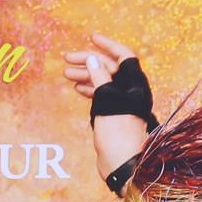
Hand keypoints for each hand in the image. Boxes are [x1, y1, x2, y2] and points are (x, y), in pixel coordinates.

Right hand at [61, 34, 148, 181]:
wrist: (122, 164)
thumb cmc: (117, 133)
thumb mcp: (107, 100)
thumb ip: (99, 77)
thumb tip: (93, 58)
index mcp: (135, 85)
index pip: (123, 56)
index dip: (107, 45)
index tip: (91, 38)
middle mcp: (130, 91)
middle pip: (109, 68)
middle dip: (89, 61)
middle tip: (67, 59)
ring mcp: (122, 103)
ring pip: (103, 82)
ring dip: (86, 75)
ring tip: (66, 74)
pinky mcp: (114, 115)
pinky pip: (101, 95)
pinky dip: (89, 89)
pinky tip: (77, 88)